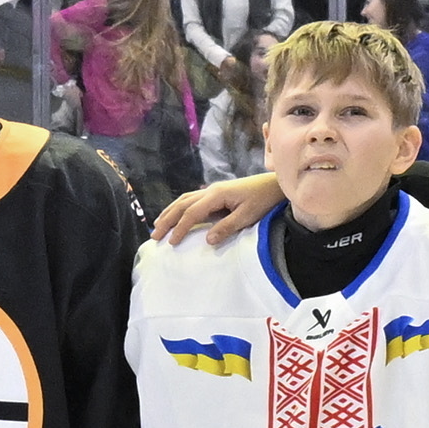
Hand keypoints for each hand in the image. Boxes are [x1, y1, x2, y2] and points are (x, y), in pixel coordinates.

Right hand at [152, 171, 277, 244]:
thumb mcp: (247, 216)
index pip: (192, 213)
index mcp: (217, 195)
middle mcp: (210, 190)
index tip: (171, 242)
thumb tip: (207, 240)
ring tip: (158, 225)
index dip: (180, 228)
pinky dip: (179, 208)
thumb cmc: (263, 200)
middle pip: (182, 204)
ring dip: (170, 212)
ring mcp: (212, 190)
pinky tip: (175, 216)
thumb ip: (227, 227)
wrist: (274, 184)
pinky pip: (191, 200)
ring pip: (184, 200)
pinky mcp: (216, 193)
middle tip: (154, 236)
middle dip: (167, 220)